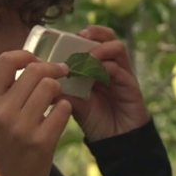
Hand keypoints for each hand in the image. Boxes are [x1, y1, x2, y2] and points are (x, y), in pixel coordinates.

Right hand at [0, 50, 71, 175]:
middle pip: (35, 70)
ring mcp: (22, 128)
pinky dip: (64, 110)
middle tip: (60, 74)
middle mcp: (1, 113)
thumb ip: (4, 92)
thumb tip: (30, 62)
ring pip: (51, 87)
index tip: (36, 60)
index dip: (26, 54)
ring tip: (55, 99)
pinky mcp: (42, 142)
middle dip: (51, 70)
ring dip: (58, 90)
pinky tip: (58, 116)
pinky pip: (63, 109)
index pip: (6, 60)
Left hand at [68, 25, 150, 141]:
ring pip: (117, 48)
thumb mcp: (76, 105)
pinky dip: (105, 68)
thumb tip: (44, 84)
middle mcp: (113, 66)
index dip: (83, 35)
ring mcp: (123, 75)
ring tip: (86, 59)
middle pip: (109, 37)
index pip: (95, 40)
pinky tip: (93, 75)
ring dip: (99, 50)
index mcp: (99, 67)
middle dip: (95, 33)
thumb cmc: (96, 121)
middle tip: (80, 37)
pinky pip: (120, 70)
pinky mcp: (131, 86)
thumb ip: (65, 92)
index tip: (67, 38)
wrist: (116, 142)